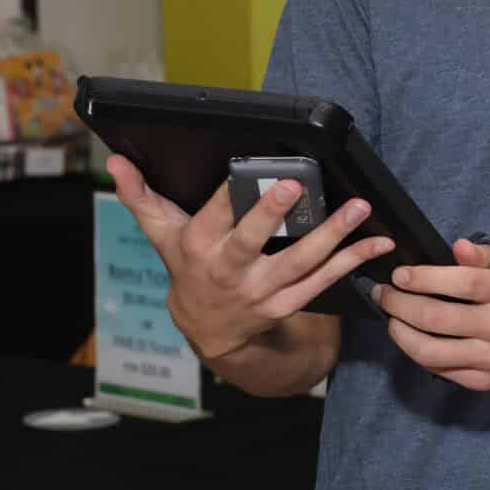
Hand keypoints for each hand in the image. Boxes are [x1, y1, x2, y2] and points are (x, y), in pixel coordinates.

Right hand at [106, 155, 394, 361]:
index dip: (230, 194)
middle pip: (250, 240)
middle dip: (270, 214)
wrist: (207, 328)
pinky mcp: (286, 304)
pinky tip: (375, 245)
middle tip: (295, 186)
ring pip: (299, 262)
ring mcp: (259, 290)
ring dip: (333, 236)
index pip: (213, 214)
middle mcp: (227, 269)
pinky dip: (352, 263)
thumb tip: (114, 160)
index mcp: (197, 245)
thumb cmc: (187, 266)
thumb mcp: (160, 232)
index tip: (248, 170)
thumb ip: (139, 195)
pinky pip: (323, 282)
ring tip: (358, 209)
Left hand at [372, 239, 489, 391]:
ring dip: (401, 333)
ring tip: (391, 318)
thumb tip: (457, 247)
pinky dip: (418, 353)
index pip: (462, 283)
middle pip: (438, 319)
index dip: (424, 279)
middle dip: (400, 305)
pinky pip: (441, 370)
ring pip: (431, 352)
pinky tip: (410, 338)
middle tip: (385, 294)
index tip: (399, 275)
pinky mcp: (486, 380)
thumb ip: (485, 254)